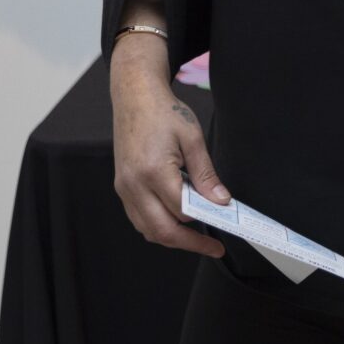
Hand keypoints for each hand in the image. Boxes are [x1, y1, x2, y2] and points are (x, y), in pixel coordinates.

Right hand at [109, 40, 227, 258]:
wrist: (134, 97)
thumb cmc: (163, 112)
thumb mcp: (193, 139)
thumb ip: (206, 175)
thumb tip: (220, 202)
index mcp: (153, 171)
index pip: (181, 212)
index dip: (204, 225)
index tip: (221, 235)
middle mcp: (133, 185)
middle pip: (160, 230)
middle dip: (188, 244)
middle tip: (212, 246)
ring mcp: (124, 188)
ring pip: (147, 229)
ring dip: (172, 238)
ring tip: (197, 237)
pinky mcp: (122, 187)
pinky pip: (139, 218)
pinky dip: (158, 226)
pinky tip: (177, 221)